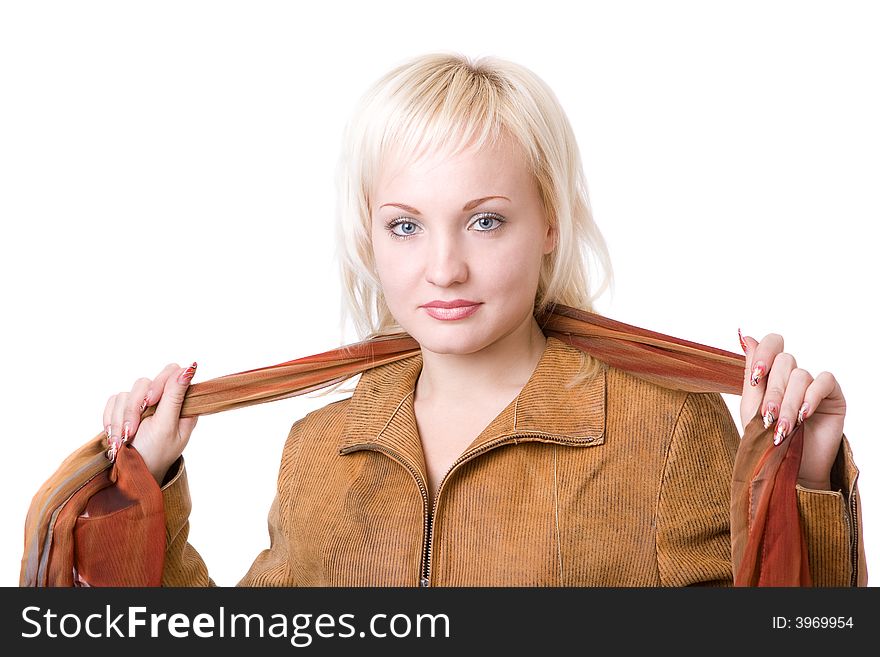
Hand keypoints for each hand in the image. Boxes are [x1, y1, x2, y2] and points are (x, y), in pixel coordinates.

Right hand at [102, 362, 198, 484]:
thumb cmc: (154, 455)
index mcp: (181, 406)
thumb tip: (190, 367)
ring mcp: (142, 406)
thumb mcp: (166, 427)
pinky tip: (116, 437)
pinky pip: (113, 401)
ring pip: (126, 393)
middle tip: (132, 430)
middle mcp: (162, 402)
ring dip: (121, 418)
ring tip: (123, 440)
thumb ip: (174, 397)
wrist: (129, 475)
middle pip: (145, 382)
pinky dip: (111, 419)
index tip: (151, 402)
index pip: (172, 373)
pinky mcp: (124, 410)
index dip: (160, 382)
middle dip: (135, 407)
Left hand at [738, 330, 845, 489]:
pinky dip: (811, 397)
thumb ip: (750, 374)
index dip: (763, 354)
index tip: (755, 378)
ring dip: (789, 403)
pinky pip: (824, 381)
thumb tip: (746, 337)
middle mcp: (793, 376)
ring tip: (784, 428)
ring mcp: (813, 385)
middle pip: (784, 362)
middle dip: (773, 392)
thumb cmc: (768, 441)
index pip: (771, 344)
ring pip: (801, 375)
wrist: (789, 470)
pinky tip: (804, 415)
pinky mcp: (833, 396)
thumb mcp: (752, 407)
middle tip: (769, 417)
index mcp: (771, 374)